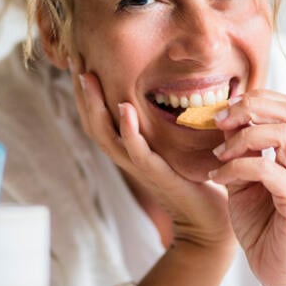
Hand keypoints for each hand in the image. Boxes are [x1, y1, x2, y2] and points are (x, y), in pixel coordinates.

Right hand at [68, 56, 233, 248]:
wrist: (209, 222)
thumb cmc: (196, 182)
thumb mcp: (175, 146)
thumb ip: (166, 124)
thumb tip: (173, 89)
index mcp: (129, 148)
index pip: (98, 117)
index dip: (86, 93)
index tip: (82, 62)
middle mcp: (128, 157)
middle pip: (92, 123)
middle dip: (82, 94)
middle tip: (77, 63)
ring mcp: (139, 166)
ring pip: (106, 134)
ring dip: (96, 106)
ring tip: (90, 78)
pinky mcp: (157, 174)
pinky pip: (136, 150)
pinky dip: (128, 130)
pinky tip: (125, 108)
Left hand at [209, 89, 285, 285]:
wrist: (278, 272)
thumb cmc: (262, 226)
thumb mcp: (245, 179)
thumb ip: (240, 150)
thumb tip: (224, 119)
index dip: (255, 99)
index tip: (222, 111)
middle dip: (249, 108)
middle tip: (218, 121)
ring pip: (283, 134)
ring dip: (242, 138)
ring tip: (219, 155)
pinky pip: (268, 170)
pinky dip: (238, 167)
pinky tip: (219, 178)